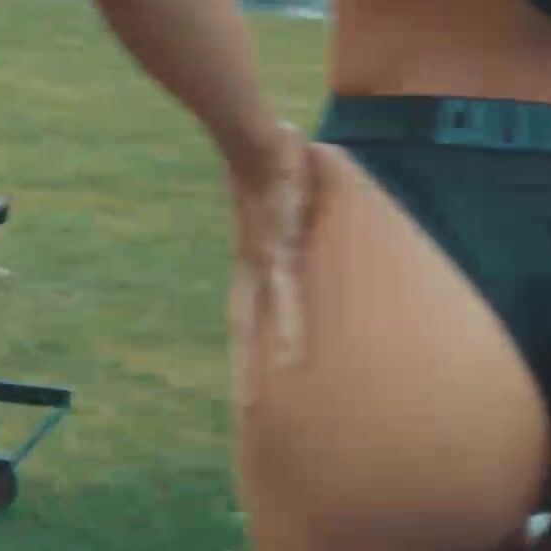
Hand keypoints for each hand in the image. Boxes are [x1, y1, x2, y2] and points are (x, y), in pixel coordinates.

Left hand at [226, 123, 319, 393]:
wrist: (259, 140)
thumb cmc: (276, 157)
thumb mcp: (292, 187)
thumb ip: (302, 191)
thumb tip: (305, 160)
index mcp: (255, 259)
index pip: (248, 307)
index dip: (249, 339)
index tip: (250, 372)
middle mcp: (253, 267)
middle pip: (244, 326)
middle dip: (245, 366)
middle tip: (246, 409)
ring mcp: (262, 264)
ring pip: (255, 324)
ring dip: (254, 364)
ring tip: (252, 406)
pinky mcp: (276, 255)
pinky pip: (284, 300)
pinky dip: (286, 331)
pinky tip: (290, 361)